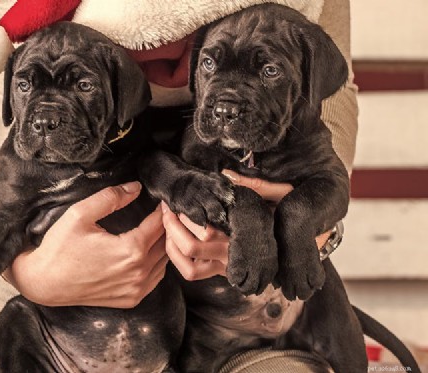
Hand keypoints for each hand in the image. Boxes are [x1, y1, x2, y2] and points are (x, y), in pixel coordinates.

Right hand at [3, 182, 168, 308]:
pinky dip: (156, 264)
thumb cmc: (59, 248)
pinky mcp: (130, 299)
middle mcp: (138, 273)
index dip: (163, 209)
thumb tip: (136, 188)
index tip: (162, 200)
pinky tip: (147, 252)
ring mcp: (136, 290)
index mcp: (131, 250)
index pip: (160, 224)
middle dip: (166, 226)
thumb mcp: (79, 214)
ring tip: (156, 230)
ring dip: (163, 245)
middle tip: (163, 212)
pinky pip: (155, 279)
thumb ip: (110, 197)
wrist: (44, 282)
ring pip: (164, 262)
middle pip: (166, 244)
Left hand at [163, 170, 332, 281]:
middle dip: (172, 225)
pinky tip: (171, 240)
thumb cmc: (287, 217)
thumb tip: (225, 173)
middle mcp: (234, 255)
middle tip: (165, 207)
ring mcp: (226, 267)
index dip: (185, 216)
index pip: (206, 232)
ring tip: (166, 222)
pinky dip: (176, 258)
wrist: (298, 248)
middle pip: (192, 246)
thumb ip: (255, 185)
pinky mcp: (220, 272)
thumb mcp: (279, 196)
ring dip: (171, 243)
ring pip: (188, 263)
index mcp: (245, 236)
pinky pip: (191, 272)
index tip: (175, 201)